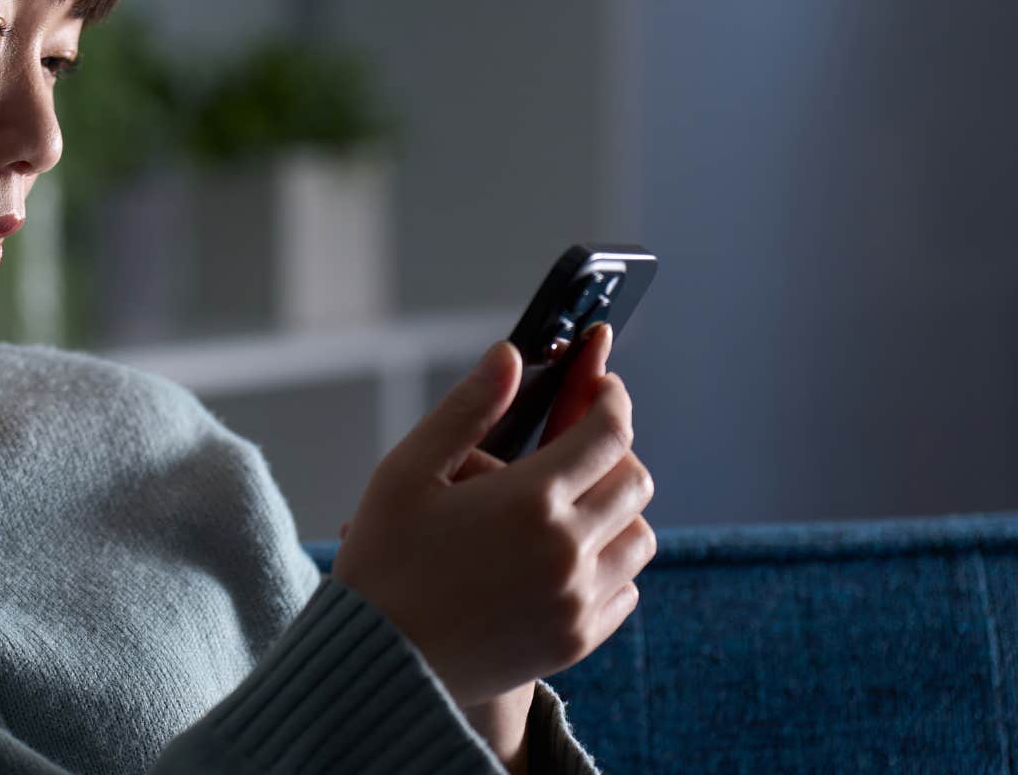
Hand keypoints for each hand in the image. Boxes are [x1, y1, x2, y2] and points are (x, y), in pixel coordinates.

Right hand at [330, 323, 656, 708]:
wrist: (378, 663)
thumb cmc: (383, 560)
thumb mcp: (408, 471)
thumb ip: (467, 409)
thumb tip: (510, 354)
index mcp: (529, 499)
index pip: (609, 433)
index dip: (612, 400)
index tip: (603, 388)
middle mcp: (567, 549)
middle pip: (634, 481)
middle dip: (615, 451)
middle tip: (583, 443)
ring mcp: (577, 600)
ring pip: (640, 538)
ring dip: (619, 511)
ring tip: (576, 503)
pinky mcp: (576, 640)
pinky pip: (625, 591)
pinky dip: (612, 565)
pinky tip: (568, 556)